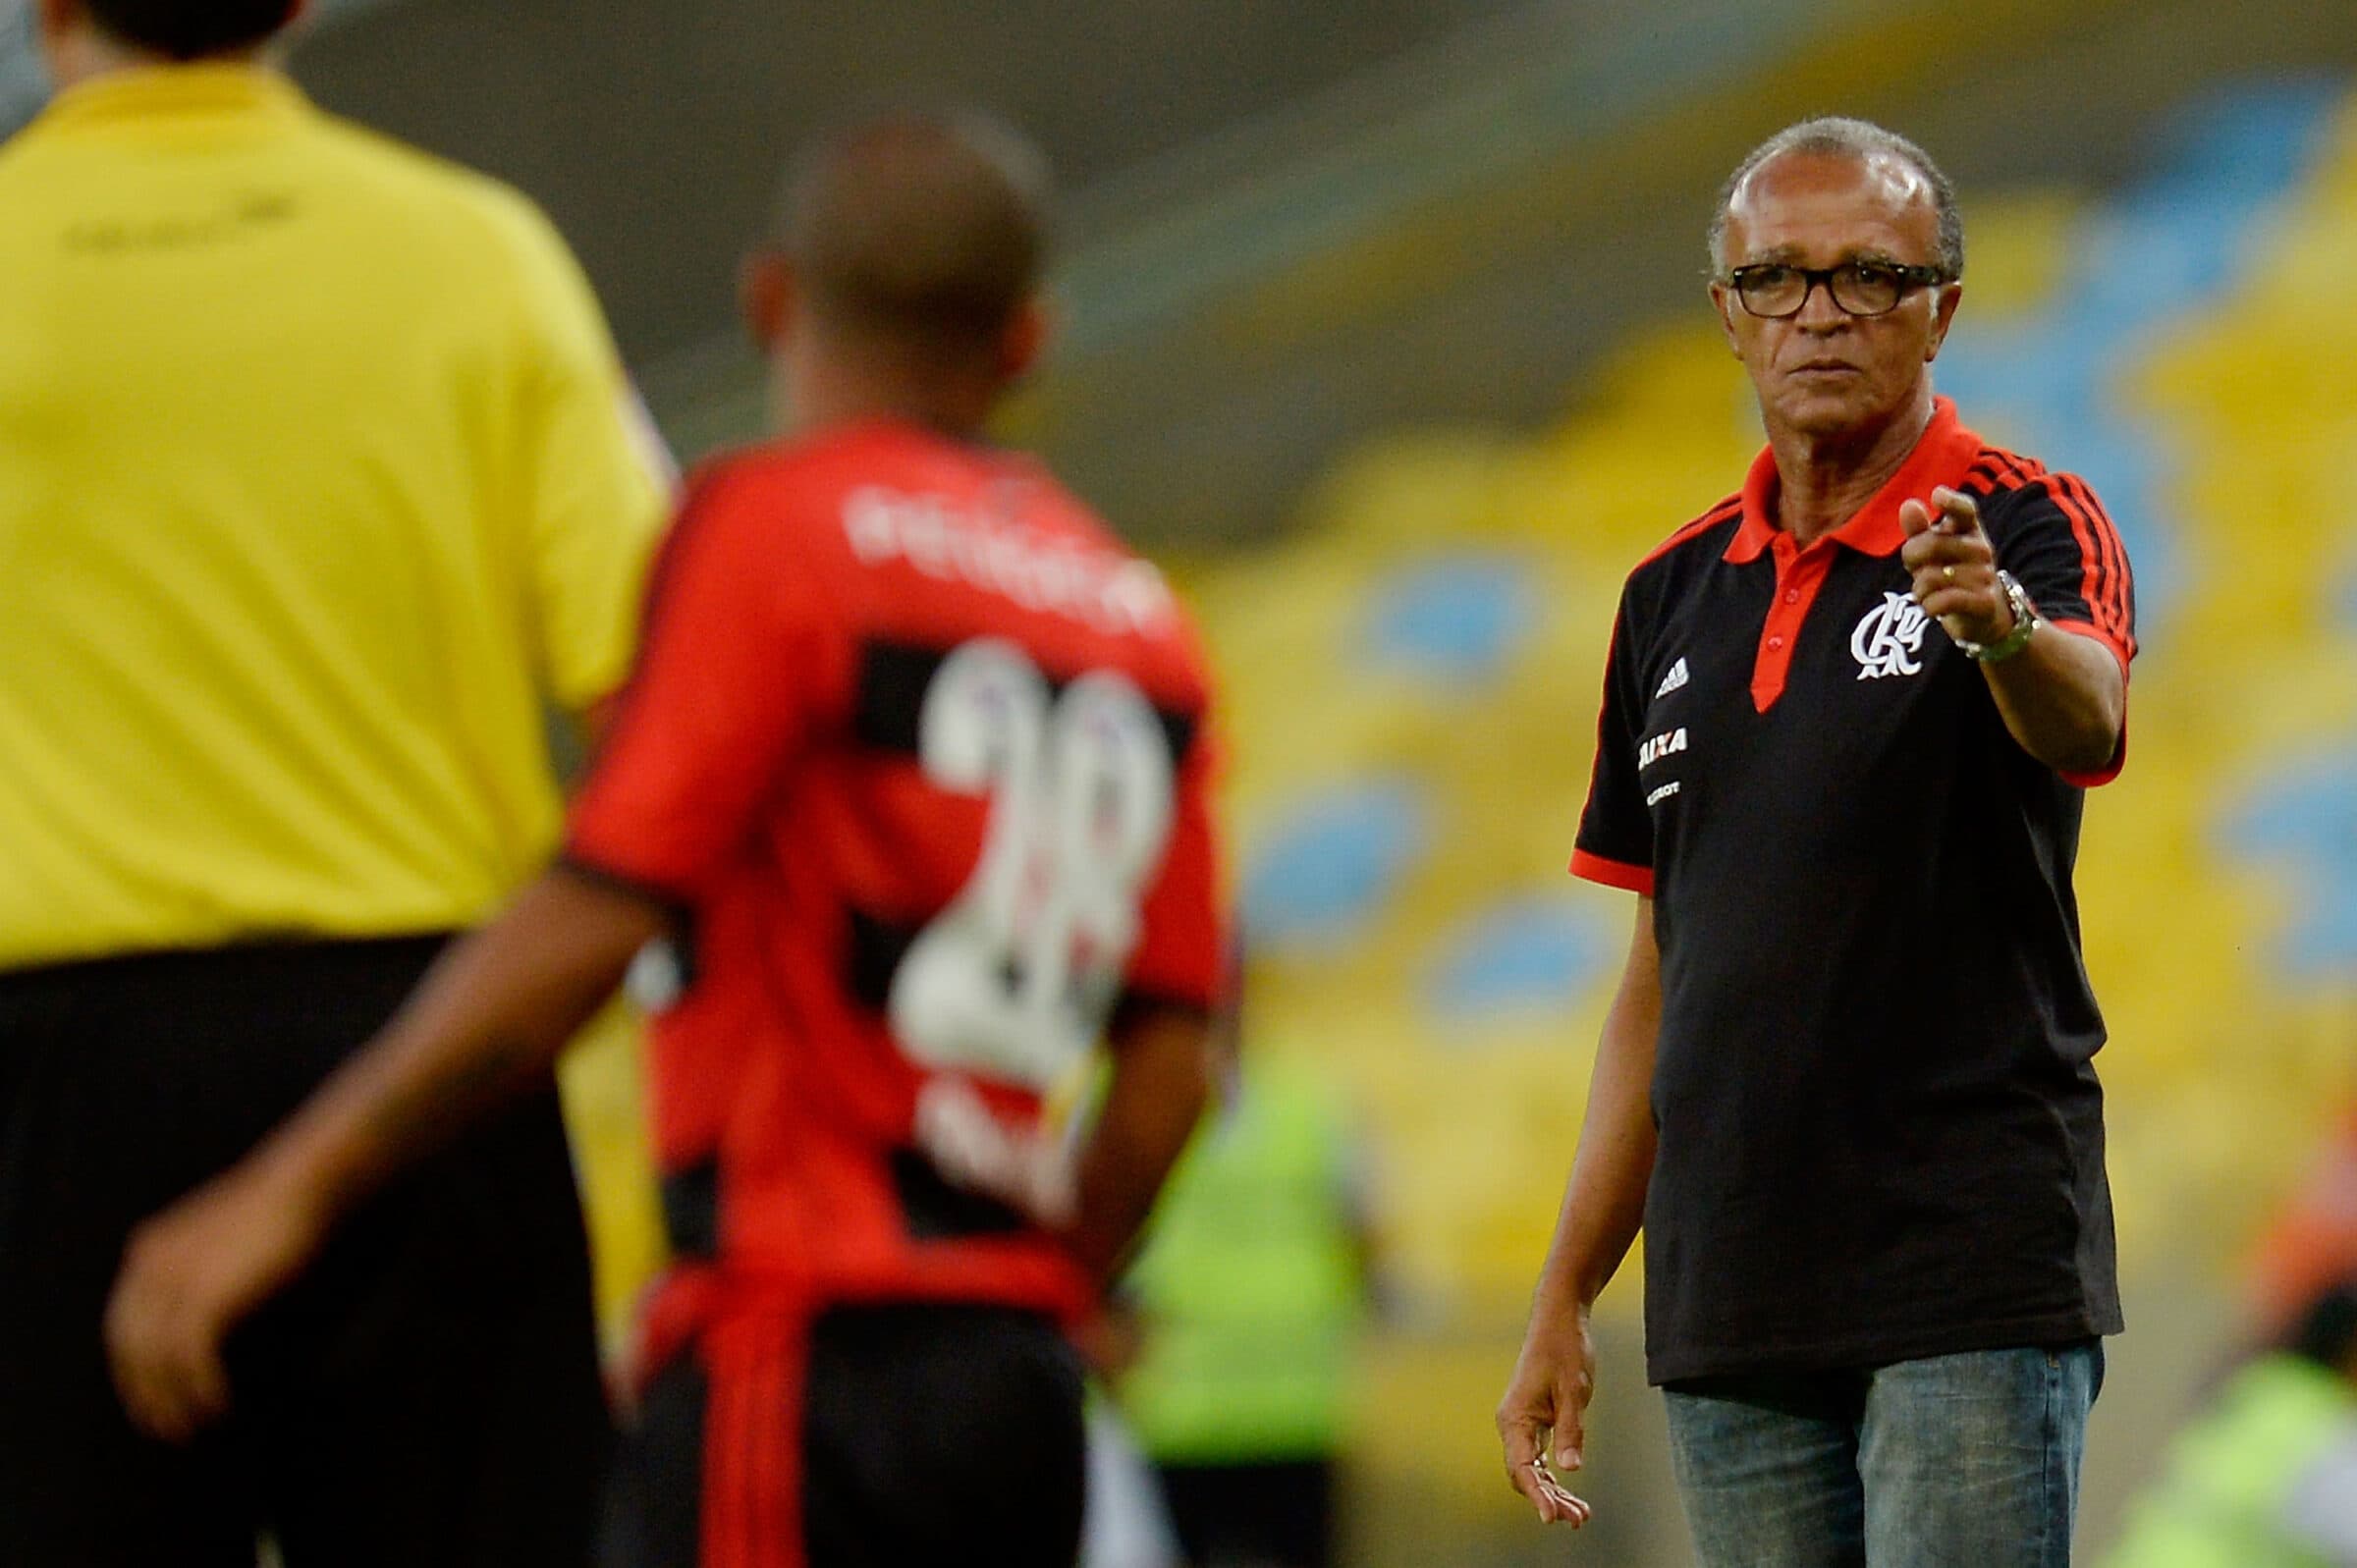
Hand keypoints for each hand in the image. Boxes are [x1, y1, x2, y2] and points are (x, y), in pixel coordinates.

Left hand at [103, 1160, 325, 1442]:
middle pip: (130, 1348)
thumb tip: (199, 1311)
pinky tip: (217, 1403)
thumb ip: (195, 1267)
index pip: (122, 1325)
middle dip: (144, 1393)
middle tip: (164, 1426)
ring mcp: (174, 1283)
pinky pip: (189, 1358)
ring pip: (156, 1360)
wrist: (299, 1185)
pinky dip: (200, 1387)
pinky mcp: (205, 1298)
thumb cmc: (275, 1207)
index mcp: (148, 1252)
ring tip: (191, 1425)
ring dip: (171, 1399)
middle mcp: (149, 1268)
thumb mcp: (217, 1236)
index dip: (132, 1368)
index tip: (150, 1397)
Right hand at [1495, 1305, 1597, 1526]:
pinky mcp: (1535, 1422)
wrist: (1559, 1320)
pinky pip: (1540, 1458)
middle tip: (1578, 1520)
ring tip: (1581, 1515)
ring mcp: (1523, 1424)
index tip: (1552, 1517)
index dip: (1537, 1495)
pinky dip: (1555, 1477)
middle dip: (1550, 1500)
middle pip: (1526, 1475)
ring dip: (1554, 1492)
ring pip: (1533, 1470)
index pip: (1522, 1467)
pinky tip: (1571, 1492)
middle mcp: (1514, 1424)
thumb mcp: (1574, 1390)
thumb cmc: (1564, 1349)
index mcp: (1516, 1417)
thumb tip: (1570, 1468)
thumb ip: (1571, 1429)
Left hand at [1899, 487, 2013, 646]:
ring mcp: (1985, 575)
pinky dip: (1928, 607)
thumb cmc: (1951, 575)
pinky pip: (1941, 602)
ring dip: (1920, 590)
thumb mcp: (1933, 552)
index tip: (1937, 495)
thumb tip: (1908, 505)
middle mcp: (1981, 549)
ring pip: (1929, 578)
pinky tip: (1935, 607)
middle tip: (1919, 572)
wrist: (1982, 615)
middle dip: (1912, 561)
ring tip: (1931, 593)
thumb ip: (1918, 530)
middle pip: (1929, 546)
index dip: (1951, 502)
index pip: (1964, 510)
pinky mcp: (1984, 601)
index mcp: (1969, 530)